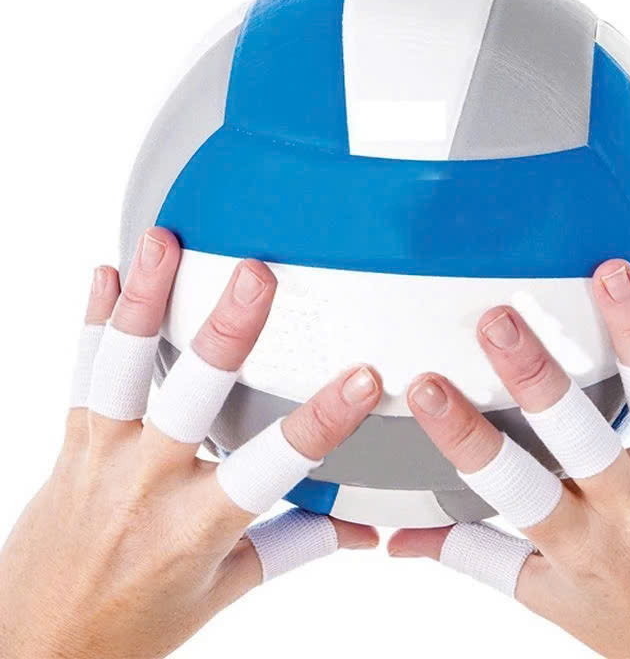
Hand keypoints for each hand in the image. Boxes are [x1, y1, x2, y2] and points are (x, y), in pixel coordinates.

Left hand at [0, 228, 380, 658]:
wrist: (33, 649)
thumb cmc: (129, 626)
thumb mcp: (221, 589)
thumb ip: (292, 546)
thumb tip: (356, 530)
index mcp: (195, 526)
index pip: (272, 466)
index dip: (322, 420)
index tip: (363, 379)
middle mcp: (145, 484)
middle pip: (191, 397)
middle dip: (229, 332)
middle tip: (256, 276)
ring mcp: (101, 455)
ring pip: (121, 368)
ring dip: (144, 300)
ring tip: (163, 244)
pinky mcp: (73, 442)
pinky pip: (81, 373)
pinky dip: (93, 319)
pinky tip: (106, 272)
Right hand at [389, 262, 629, 657]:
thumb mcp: (548, 598)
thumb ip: (474, 555)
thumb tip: (403, 540)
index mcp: (578, 543)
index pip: (510, 485)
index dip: (463, 436)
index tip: (424, 388)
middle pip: (578, 434)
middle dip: (534, 376)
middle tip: (498, 320)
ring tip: (606, 273)